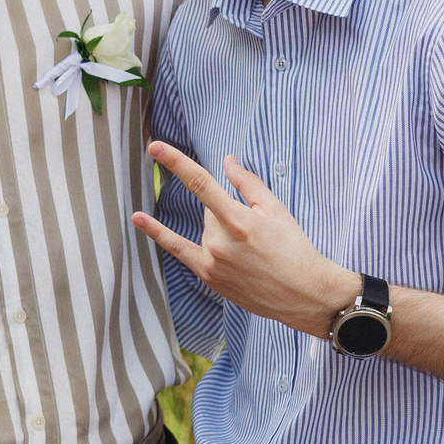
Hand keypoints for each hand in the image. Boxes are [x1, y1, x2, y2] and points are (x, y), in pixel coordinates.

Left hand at [132, 142, 353, 335]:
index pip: (201, 183)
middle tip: (257, 233)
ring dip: (222, 232)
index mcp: (239, 221)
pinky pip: (178, 249)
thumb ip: (248, 183)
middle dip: (228, 213)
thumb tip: (227, 161)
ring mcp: (211, 261)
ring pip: (206, 230)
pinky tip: (137, 219)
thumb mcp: (278, 210)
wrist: (305, 295)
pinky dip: (159, 233)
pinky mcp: (208, 276)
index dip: (176, 163)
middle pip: (210, 211)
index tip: (157, 147)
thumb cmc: (296, 250)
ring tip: (253, 252)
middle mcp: (220, 241)